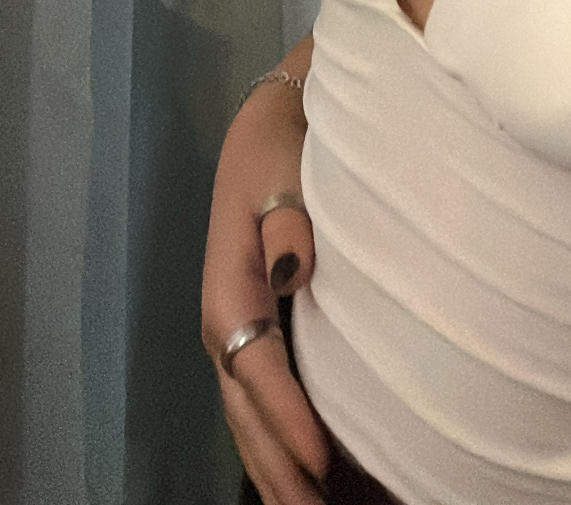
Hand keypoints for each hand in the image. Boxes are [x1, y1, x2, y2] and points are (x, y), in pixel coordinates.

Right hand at [202, 50, 329, 503]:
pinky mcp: (255, 328)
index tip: (321, 460)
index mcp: (229, 290)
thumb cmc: (284, 150)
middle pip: (246, 410)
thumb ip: (290, 222)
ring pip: (247, 415)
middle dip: (276, 467)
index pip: (258, 369)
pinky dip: (275, 438)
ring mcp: (236, 330)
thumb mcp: (284, 172)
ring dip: (273, 464)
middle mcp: (225, 322)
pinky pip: (259, 397)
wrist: (271, 125)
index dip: (288, 418)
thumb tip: (292, 271)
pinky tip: (303, 471)